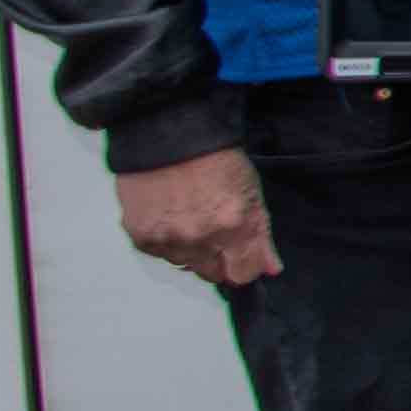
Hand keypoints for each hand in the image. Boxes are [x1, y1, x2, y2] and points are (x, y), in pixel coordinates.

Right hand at [117, 147, 279, 288]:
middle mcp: (198, 239)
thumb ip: (261, 237)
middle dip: (217, 260)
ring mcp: (166, 239)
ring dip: (188, 249)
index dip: (244, 266)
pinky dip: (164, 240)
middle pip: (211, 274)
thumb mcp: (251, 194)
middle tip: (214, 232)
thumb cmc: (215, 159)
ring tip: (189, 217)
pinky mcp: (139, 235)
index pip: (242, 275)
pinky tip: (169, 214)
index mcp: (232, 228)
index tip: (242, 256)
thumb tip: (270, 269)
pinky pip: (157, 252)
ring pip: (183, 263)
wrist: (169, 135)